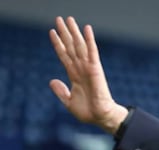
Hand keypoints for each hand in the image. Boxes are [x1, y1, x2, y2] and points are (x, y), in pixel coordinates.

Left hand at [49, 16, 127, 133]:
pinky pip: (92, 52)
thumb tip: (52, 80)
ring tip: (69, 19)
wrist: (100, 117)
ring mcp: (88, 68)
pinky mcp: (96, 69)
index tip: (52, 32)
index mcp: (74, 76)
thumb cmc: (88, 112)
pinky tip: (87, 28)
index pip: (64, 56)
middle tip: (59, 19)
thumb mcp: (68, 102)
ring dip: (74, 32)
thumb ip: (61, 91)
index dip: (58, 44)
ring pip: (79, 46)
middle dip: (65, 33)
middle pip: (71, 47)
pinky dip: (90, 40)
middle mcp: (81, 69)